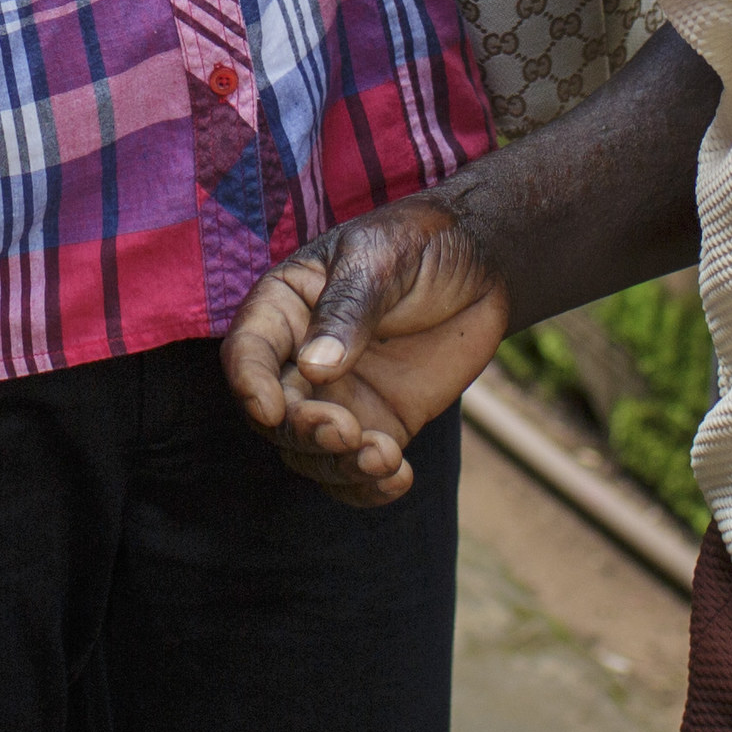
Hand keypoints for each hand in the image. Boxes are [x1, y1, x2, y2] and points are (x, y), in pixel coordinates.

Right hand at [222, 193, 510, 505]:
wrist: (483, 265)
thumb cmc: (421, 243)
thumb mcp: (382, 259)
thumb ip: (348, 310)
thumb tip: (314, 368)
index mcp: (285, 307)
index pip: (248, 351)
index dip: (249, 383)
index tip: (271, 410)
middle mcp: (299, 359)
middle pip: (276, 413)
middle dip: (304, 432)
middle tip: (346, 433)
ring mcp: (336, 398)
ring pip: (311, 453)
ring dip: (340, 467)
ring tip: (385, 457)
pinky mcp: (376, 424)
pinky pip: (356, 471)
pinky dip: (369, 487)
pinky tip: (399, 479)